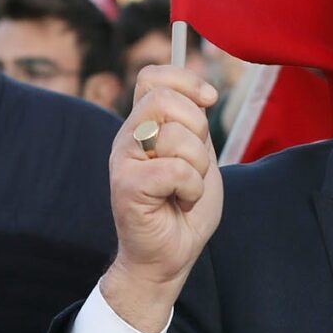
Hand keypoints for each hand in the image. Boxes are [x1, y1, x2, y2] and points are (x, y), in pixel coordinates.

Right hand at [98, 65, 221, 332]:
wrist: (170, 256)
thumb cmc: (185, 208)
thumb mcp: (198, 156)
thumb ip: (194, 124)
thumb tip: (202, 92)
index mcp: (144, 124)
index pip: (153, 76)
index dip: (185, 80)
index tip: (209, 100)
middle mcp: (128, 137)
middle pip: (164, 98)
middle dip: (197, 127)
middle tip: (195, 161)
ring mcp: (123, 160)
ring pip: (175, 136)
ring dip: (197, 168)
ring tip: (186, 189)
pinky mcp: (126, 186)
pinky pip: (175, 170)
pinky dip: (190, 189)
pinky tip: (180, 202)